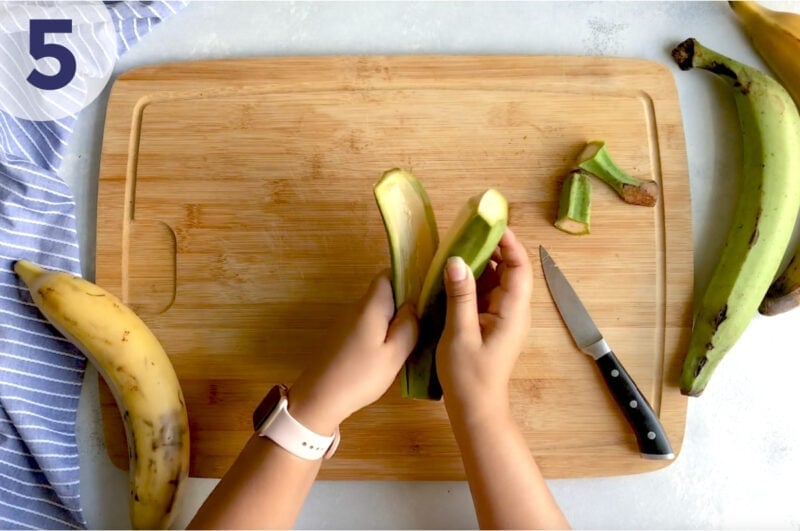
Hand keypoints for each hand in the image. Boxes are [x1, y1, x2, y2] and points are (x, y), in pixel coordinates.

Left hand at [287, 270, 417, 434]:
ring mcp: (346, 322)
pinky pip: (367, 324)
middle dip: (403, 302)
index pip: (387, 275)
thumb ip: (408, 326)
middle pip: (383, 293)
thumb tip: (413, 306)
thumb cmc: (360, 375)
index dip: (406, 278)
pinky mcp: (341, 337)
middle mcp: (356, 308)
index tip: (424, 291)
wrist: (320, 397)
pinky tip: (389, 350)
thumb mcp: (394, 354)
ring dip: (393, 319)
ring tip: (412, 337)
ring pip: (376, 311)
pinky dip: (380, 331)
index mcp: (370, 306)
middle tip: (425, 320)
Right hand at [435, 227, 532, 421]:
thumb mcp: (460, 333)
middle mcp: (513, 310)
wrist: (475, 409)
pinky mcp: (491, 324)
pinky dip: (473, 280)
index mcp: (513, 311)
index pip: (520, 267)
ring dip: (480, 263)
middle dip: (492, 248)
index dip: (509, 243)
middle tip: (467, 230)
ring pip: (496, 280)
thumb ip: (460, 295)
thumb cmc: (469, 376)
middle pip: (509, 269)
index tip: (490, 224)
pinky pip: (485, 294)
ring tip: (457, 245)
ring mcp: (503, 317)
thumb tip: (457, 259)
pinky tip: (453, 273)